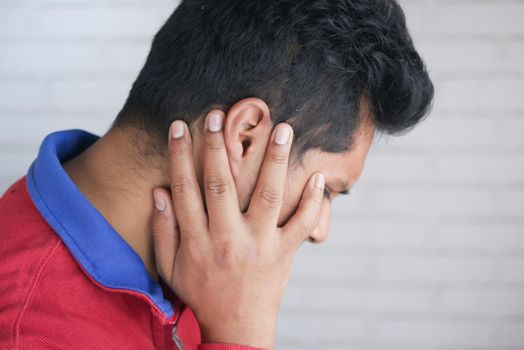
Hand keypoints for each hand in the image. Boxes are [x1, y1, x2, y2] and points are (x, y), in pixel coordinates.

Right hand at [151, 110, 324, 348]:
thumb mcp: (171, 268)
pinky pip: (302, 225)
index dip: (180, 155)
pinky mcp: (284, 253)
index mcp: (197, 241)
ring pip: (268, 196)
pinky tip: (318, 177)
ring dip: (275, 160)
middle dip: (217, 147)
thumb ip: (164, 230)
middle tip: (219, 114)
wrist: (235, 330)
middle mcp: (228, 239)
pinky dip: (313, 202)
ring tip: (282, 129)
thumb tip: (160, 191)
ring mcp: (259, 245)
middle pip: (221, 185)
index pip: (184, 189)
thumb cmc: (201, 295)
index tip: (179, 126)